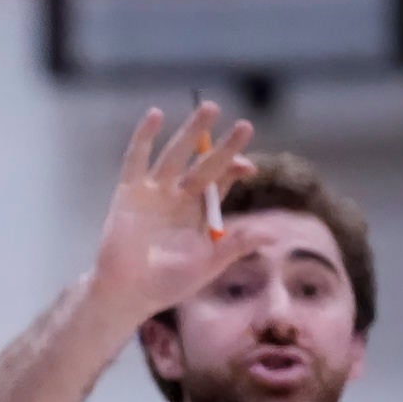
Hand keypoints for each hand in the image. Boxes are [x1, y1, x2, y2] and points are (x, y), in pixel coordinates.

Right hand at [91, 103, 255, 320]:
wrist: (127, 293)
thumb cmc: (167, 284)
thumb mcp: (207, 265)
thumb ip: (236, 246)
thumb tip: (274, 234)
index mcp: (200, 212)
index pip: (223, 180)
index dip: (236, 167)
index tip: (248, 167)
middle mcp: (179, 196)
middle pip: (205, 163)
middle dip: (223, 145)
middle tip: (245, 125)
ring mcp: (153, 192)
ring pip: (176, 154)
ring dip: (192, 132)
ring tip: (209, 108)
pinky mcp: (128, 192)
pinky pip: (136, 160)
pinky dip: (143, 138)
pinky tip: (155, 114)